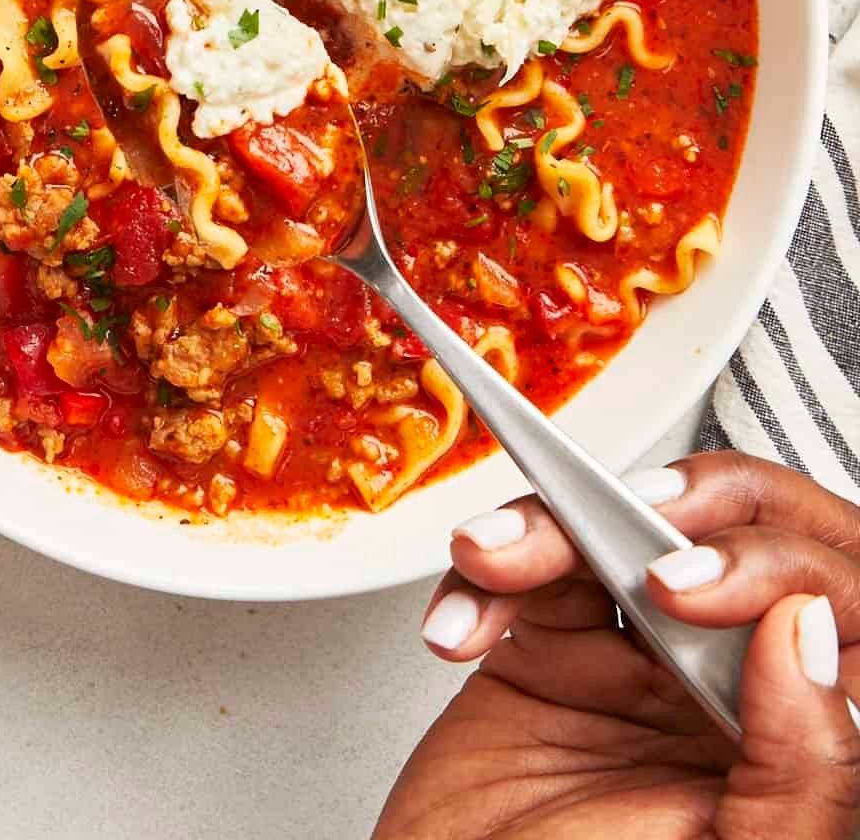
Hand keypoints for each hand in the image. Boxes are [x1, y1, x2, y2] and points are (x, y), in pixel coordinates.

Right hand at [376, 452, 859, 839]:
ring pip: (616, 534)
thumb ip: (803, 769)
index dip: (771, 563)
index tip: (689, 589)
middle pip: (726, 540)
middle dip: (662, 513)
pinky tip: (460, 626)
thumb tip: (805, 630)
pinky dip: (481, 578)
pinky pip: (528, 570)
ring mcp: (638, 669)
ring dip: (542, 531)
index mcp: (800, 744)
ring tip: (491, 564)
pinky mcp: (551, 654)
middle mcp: (729, 696)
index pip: (834, 602)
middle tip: (618, 534)